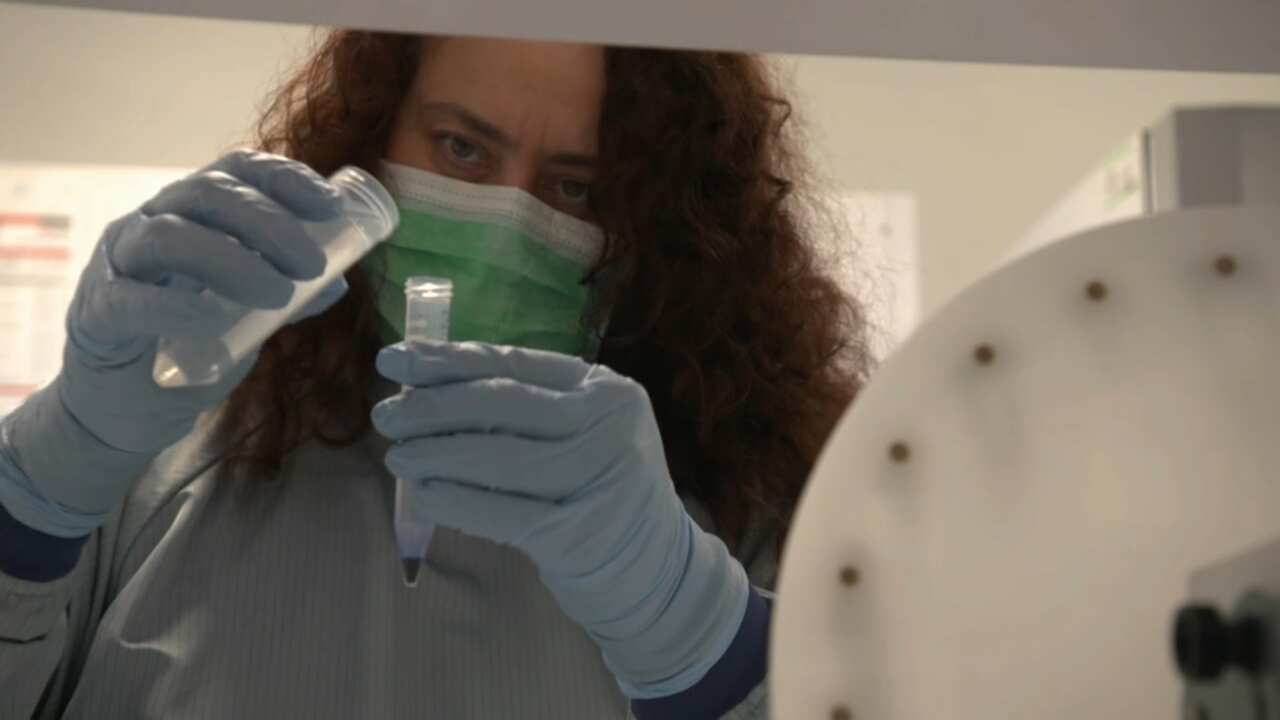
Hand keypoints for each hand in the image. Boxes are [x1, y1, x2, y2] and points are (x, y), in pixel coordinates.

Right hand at [0, 150, 345, 536]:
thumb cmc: (188, 345)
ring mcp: (118, 264)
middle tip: (311, 263)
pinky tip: (211, 322)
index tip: (331, 206)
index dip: (284, 177)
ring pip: (168, 236)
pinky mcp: (98, 312)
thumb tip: (339, 279)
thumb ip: (286, 296)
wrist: (129, 405)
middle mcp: (150, 223)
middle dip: (268, 222)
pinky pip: (130, 298)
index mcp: (191, 213)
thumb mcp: (247, 316)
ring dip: (232, 260)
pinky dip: (175, 306)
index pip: (235, 170)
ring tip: (280, 295)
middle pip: (207, 194)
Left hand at [372, 341, 748, 697]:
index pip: (514, 363)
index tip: (394, 358)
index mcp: (606, 389)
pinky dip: (454, 501)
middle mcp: (608, 426)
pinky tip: (424, 496)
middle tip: (385, 414)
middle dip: (432, 406)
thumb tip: (427, 390)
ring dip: (435, 454)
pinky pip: (499, 512)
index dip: (448, 359)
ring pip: (496, 456)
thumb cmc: (602, 491)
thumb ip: (526, 409)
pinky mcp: (579, 534)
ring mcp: (598, 479)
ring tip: (397, 457)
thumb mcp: (585, 434)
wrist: (656, 570)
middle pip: (501, 403)